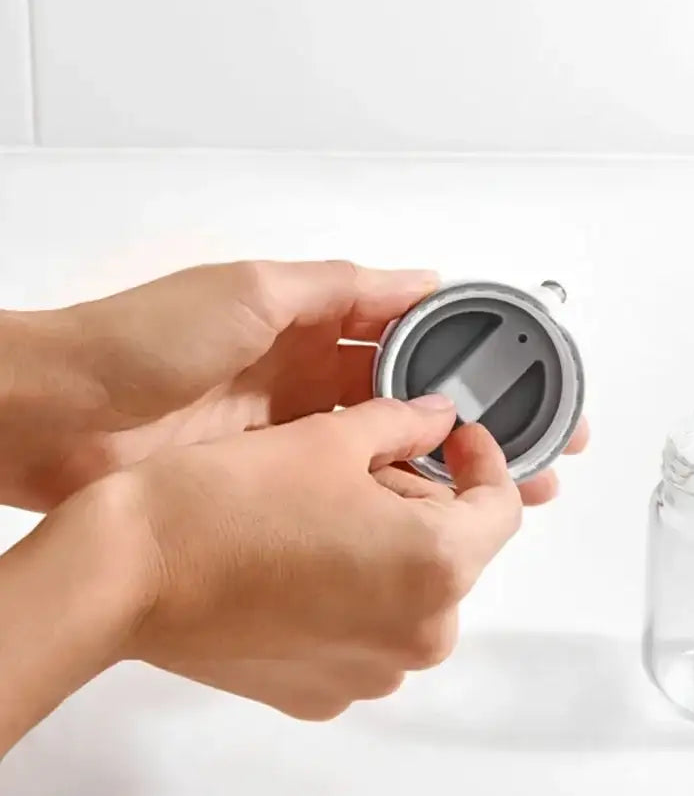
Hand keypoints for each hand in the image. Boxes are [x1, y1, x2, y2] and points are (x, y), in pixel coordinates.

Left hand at [0, 260, 586, 510]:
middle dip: (480, 423)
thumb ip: (340, 287)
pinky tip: (431, 515)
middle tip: (538, 448)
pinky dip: (391, 496)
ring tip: (504, 489)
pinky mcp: (272, 480)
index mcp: (313, 325)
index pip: (416, 339)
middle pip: (418, 400)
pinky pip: (348, 486)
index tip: (526, 377)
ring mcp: (294, 433)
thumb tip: (424, 280)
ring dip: (449, 466)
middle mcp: (312, 380)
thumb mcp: (250, 292)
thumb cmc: (139, 342)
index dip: (474, 357)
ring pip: (392, 448)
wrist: (52, 419)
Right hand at [0, 396, 520, 751]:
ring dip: (389, 551)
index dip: (485, 462)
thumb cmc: (232, 499)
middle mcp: (422, 636)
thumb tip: (440, 417)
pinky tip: (300, 563)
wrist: (127, 574)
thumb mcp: (330, 441)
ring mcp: (373, 676)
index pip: (501, 510)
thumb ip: (405, 425)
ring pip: (410, 596)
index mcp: (439, 567)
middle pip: (453, 554)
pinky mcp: (323, 696)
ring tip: (327, 512)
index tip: (456, 436)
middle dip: (425, 504)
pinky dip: (353, 597)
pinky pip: (366, 635)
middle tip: (370, 465)